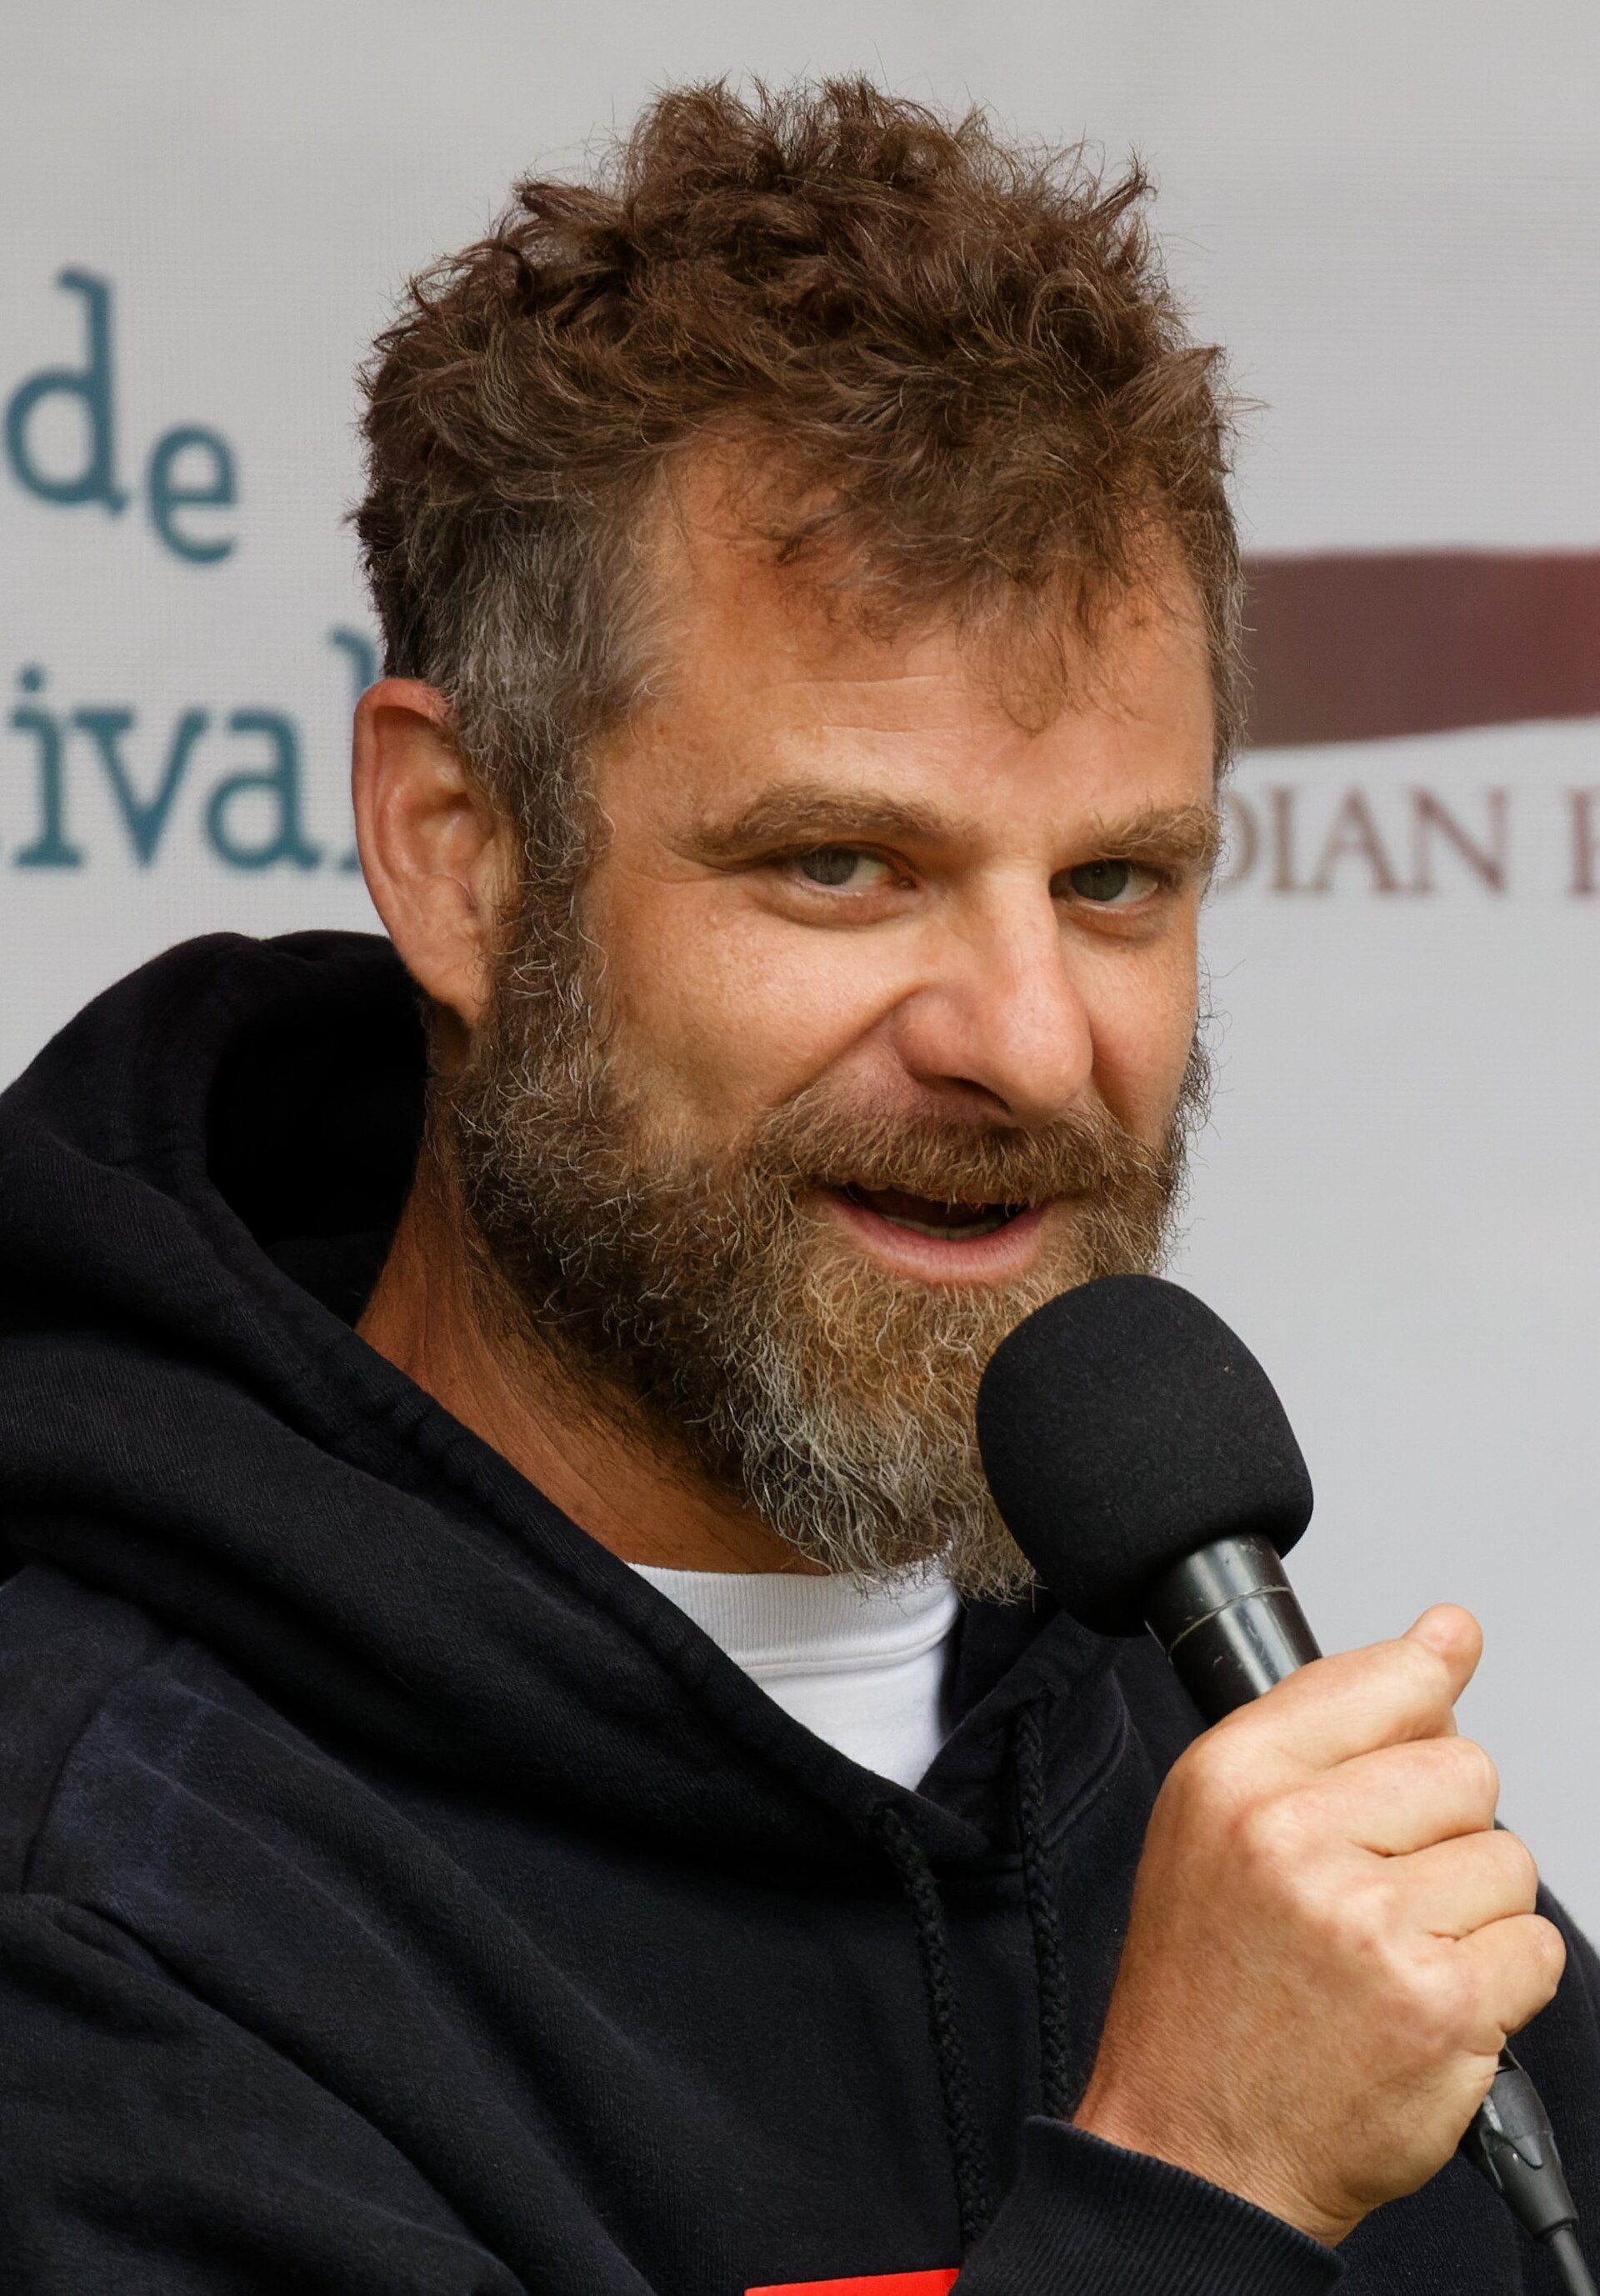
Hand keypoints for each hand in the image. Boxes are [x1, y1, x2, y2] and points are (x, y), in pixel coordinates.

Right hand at [1074, 1606, 1565, 2244]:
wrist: (1194, 2151)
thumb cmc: (1206, 1990)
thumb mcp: (1218, 1824)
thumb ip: (1332, 1717)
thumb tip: (1446, 1634)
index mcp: (1233, 1779)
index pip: (1386, 1680)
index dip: (1424, 1704)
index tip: (1430, 1716)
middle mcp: (1293, 1838)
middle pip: (1465, 1769)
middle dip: (1441, 1832)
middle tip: (1372, 1893)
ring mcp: (1368, 1924)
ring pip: (1508, 1861)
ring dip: (1471, 1913)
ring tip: (1388, 1956)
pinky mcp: (1438, 2007)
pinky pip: (1535, 1950)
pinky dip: (1499, 1984)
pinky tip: (1422, 2004)